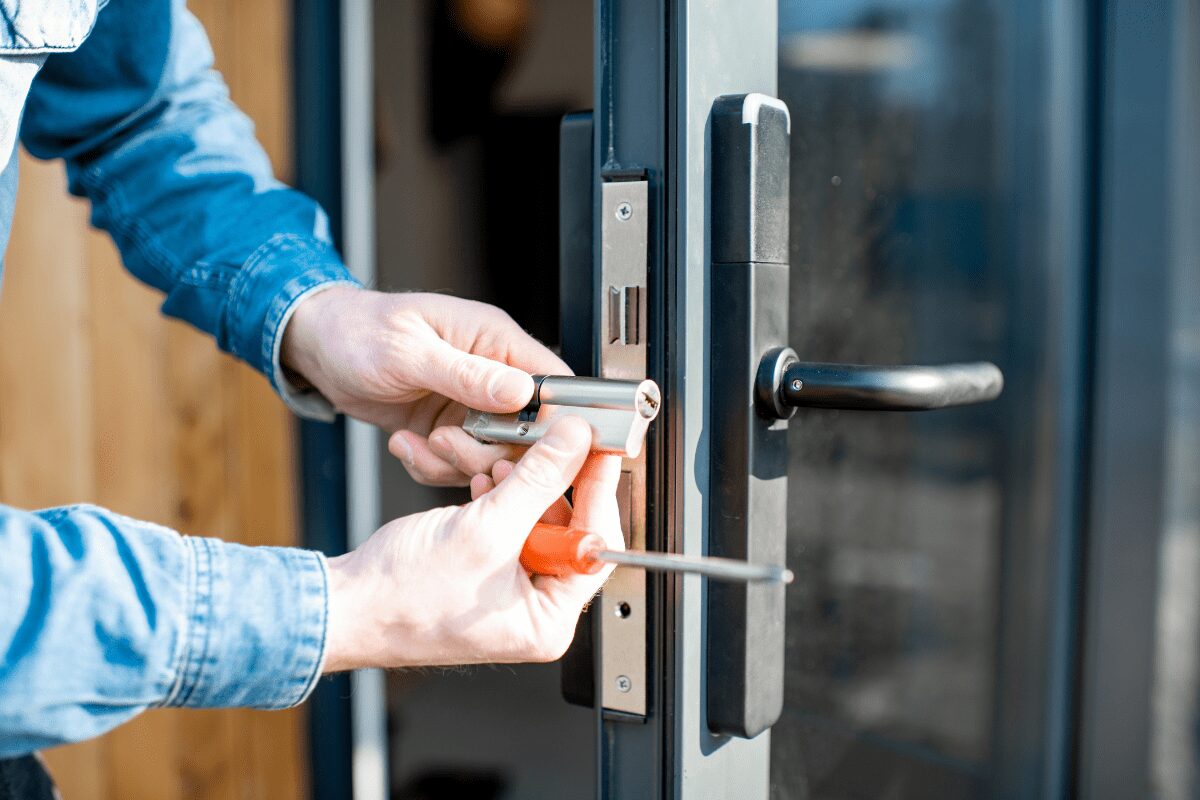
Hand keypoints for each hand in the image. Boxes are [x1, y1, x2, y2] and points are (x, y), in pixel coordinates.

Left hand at [282, 286, 568, 485]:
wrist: (318, 348)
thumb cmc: (358, 330)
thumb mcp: (409, 352)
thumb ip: (467, 374)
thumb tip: (522, 391)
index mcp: (495, 340)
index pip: (553, 382)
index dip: (554, 421)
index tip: (528, 447)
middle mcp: (491, 374)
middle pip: (527, 431)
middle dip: (488, 450)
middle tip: (447, 443)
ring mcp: (471, 405)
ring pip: (493, 455)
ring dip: (454, 462)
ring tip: (418, 443)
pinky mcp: (449, 429)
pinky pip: (459, 465)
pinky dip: (431, 466)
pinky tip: (405, 444)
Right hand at [321, 417, 622, 670]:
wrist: (344, 606)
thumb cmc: (402, 598)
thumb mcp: (485, 529)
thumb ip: (538, 480)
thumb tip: (575, 444)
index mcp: (548, 621)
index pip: (596, 546)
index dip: (598, 491)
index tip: (600, 450)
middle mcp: (535, 610)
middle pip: (568, 529)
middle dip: (549, 484)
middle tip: (553, 443)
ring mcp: (509, 590)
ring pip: (535, 519)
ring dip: (519, 485)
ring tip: (500, 463)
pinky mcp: (486, 570)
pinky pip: (508, 524)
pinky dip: (498, 497)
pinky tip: (483, 481)